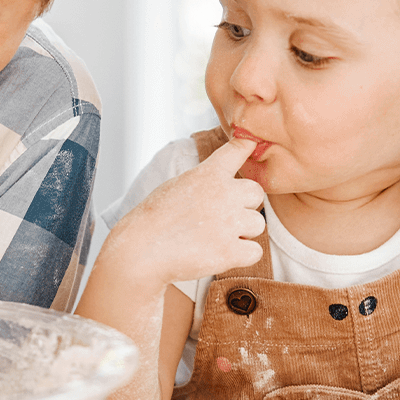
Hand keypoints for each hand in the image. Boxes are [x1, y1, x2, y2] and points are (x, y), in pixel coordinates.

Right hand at [109, 135, 264, 288]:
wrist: (142, 249)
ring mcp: (229, 223)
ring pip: (257, 224)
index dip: (246, 145)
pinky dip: (241, 255)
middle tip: (222, 217)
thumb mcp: (177, 185)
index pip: (237, 149)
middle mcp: (224, 194)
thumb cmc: (154, 219)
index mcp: (209, 174)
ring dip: (242, 233)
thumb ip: (205, 180)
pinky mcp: (231, 251)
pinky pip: (255, 251)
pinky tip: (220, 253)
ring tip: (215, 238)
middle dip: (244, 205)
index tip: (250, 143)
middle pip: (256, 193)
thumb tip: (226, 183)